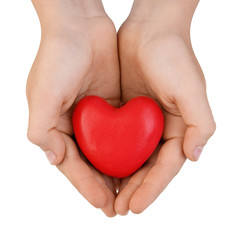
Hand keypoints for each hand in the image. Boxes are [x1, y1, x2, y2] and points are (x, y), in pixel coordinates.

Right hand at [26, 0, 119, 216]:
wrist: (80, 26)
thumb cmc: (58, 56)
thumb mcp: (42, 93)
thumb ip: (41, 129)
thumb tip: (53, 159)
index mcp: (56, 126)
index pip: (72, 164)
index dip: (86, 185)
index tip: (104, 203)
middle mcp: (75, 124)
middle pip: (90, 163)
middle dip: (103, 185)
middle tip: (118, 208)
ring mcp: (95, 116)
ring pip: (108, 152)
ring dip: (117, 172)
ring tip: (130, 194)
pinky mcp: (112, 106)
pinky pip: (121, 133)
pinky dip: (127, 150)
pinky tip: (138, 163)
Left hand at [115, 0, 215, 213]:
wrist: (150, 30)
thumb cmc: (173, 56)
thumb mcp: (191, 88)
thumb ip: (200, 123)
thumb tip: (195, 156)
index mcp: (178, 128)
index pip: (165, 167)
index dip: (151, 189)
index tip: (134, 208)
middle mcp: (161, 129)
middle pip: (146, 168)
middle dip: (134, 190)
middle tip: (117, 210)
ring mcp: (142, 122)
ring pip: (130, 158)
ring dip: (120, 178)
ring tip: (107, 198)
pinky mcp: (126, 112)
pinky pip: (117, 140)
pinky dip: (109, 156)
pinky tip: (99, 168)